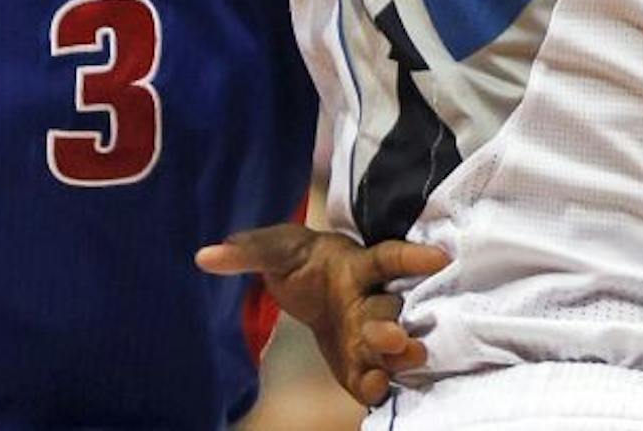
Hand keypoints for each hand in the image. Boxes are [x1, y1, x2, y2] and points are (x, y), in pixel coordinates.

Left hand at [198, 223, 449, 406]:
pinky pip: (375, 377)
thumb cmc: (298, 262)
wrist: (304, 289)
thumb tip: (202, 256)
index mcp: (356, 266)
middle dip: (394, 326)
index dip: (412, 259)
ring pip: (392, 347)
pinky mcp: (361, 365)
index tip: (439, 256)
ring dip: (397, 356)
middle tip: (394, 334)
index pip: (387, 259)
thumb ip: (244, 251)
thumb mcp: (271, 249)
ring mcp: (369, 336)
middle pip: (390, 312)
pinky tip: (374, 392)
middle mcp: (372, 300)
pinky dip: (376, 386)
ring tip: (401, 360)